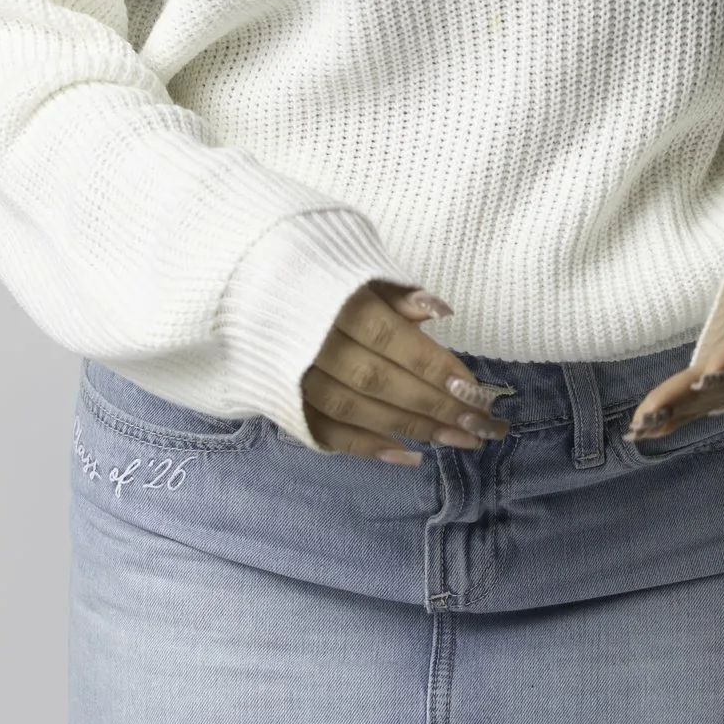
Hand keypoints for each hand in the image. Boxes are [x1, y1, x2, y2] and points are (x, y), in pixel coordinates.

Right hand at [300, 281, 512, 464]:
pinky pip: (325, 432)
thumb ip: (395, 293)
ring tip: (458, 440)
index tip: (475, 388)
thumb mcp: (354, 268)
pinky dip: (366, 448)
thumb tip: (441, 311)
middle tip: (481, 425)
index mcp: (330, 302)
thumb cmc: (313, 274)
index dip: (433, 365)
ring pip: (356, 410)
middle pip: (378, 380)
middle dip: (433, 405)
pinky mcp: (284, 402)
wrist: (242, 286)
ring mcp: (293, 377)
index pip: (389, 338)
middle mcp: (309, 343)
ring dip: (411, 429)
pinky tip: (408, 456)